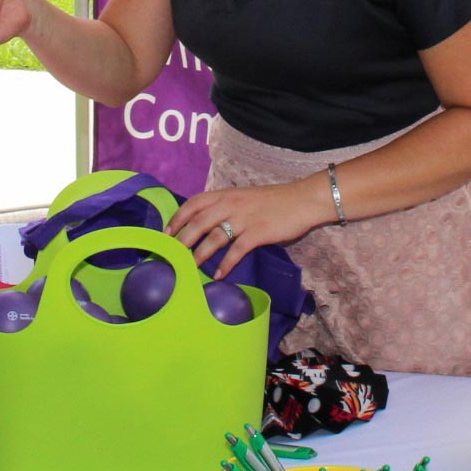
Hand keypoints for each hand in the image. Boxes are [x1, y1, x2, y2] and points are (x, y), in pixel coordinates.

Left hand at [169, 181, 329, 278]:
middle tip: (173, 254)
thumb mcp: (244, 198)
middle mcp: (231, 204)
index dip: (178, 218)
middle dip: (182, 240)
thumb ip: (226, 207)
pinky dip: (225, 264)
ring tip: (190, 267)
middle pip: (198, 222)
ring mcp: (244, 218)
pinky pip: (236, 251)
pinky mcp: (258, 232)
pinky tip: (219, 275)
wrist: (302, 200)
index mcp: (226, 195)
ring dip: (200, 254)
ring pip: (214, 237)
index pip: (194, 203)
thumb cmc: (274, 201)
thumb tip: (207, 225)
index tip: (167, 232)